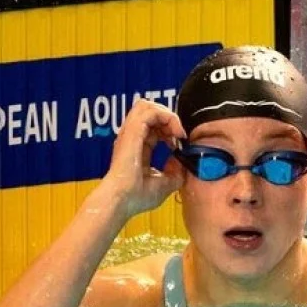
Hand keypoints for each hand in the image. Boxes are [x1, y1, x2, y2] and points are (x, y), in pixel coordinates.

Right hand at [102, 99, 186, 218]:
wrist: (122, 201)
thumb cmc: (136, 197)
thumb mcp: (164, 184)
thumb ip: (175, 172)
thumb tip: (184, 163)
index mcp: (137, 146)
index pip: (154, 126)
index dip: (170, 129)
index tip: (180, 144)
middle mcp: (132, 137)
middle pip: (150, 111)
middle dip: (169, 119)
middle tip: (179, 136)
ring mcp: (130, 133)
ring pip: (147, 105)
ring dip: (167, 115)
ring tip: (177, 132)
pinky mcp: (132, 132)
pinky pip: (150, 111)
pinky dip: (167, 117)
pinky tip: (175, 133)